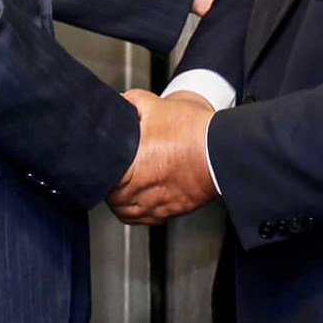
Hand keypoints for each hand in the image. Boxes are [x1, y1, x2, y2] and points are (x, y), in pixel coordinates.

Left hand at [109, 89, 217, 224]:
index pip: (103, 178)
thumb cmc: (193, 130)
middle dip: (109, 187)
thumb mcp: (157, 106)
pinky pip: (145, 220)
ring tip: (121, 189)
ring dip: (120, 203)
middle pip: (112, 198)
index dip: (100, 171)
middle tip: (111, 174)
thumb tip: (118, 102)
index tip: (103, 164)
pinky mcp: (172, 210)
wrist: (222, 149)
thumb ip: (133, 102)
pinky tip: (138, 202)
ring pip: (126, 213)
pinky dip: (137, 214)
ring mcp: (158, 203)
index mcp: (134, 165)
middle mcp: (143, 188)